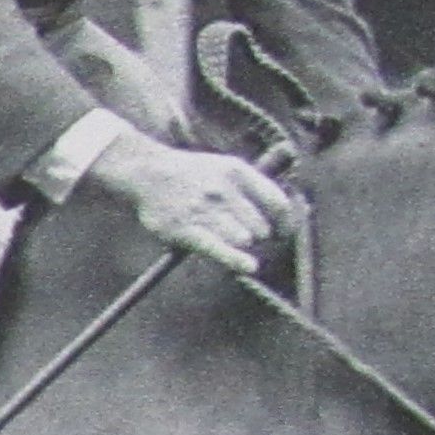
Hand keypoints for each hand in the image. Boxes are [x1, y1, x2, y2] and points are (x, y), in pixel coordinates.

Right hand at [80, 131, 298, 275]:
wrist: (147, 172)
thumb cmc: (191, 174)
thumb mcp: (226, 167)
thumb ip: (254, 186)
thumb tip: (287, 212)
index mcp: (238, 172)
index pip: (277, 203)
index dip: (285, 223)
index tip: (283, 234)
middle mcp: (223, 190)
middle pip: (259, 226)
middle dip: (257, 236)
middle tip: (243, 235)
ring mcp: (204, 210)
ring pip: (242, 238)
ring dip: (240, 244)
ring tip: (222, 235)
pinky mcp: (185, 229)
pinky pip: (218, 249)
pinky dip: (235, 259)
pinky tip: (248, 267)